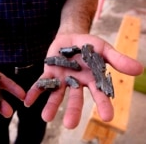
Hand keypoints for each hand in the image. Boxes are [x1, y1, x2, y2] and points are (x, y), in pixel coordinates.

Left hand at [25, 34, 142, 128]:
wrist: (72, 37)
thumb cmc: (89, 45)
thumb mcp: (104, 49)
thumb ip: (118, 60)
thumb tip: (140, 70)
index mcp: (92, 80)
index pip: (99, 94)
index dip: (104, 105)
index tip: (108, 117)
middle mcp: (76, 83)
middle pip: (75, 99)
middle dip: (73, 111)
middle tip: (70, 125)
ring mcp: (62, 79)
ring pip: (56, 95)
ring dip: (51, 106)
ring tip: (46, 118)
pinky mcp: (49, 73)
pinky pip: (41, 84)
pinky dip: (35, 93)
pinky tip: (28, 102)